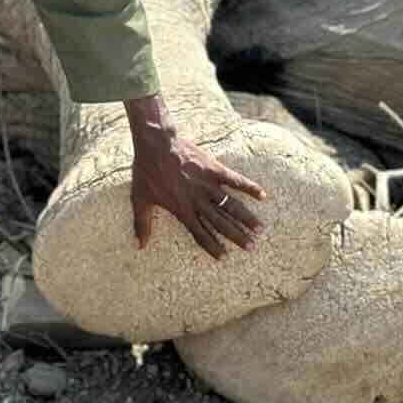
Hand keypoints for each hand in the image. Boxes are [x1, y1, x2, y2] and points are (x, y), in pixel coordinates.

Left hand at [125, 94, 266, 258]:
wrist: (156, 144)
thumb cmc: (146, 172)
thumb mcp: (140, 199)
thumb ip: (142, 224)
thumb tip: (139, 246)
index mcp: (182, 210)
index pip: (200, 234)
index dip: (212, 247)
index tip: (224, 257)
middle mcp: (198, 200)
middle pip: (221, 223)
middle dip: (236, 236)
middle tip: (251, 247)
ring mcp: (207, 185)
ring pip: (231, 206)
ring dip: (246, 218)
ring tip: (259, 229)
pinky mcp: (214, 169)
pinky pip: (235, 180)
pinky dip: (249, 188)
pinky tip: (263, 195)